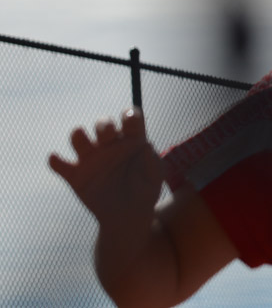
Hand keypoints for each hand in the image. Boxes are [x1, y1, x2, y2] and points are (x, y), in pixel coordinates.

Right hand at [49, 108, 163, 231]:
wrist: (129, 215)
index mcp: (131, 140)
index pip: (130, 119)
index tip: (128, 120)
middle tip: (109, 138)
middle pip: (102, 123)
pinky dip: (55, 161)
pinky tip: (56, 159)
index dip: (129, 115)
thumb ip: (153, 160)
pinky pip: (60, 165)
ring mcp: (92, 159)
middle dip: (104, 125)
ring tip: (85, 145)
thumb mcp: (156, 175)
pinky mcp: (76, 176)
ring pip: (78, 137)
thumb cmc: (146, 190)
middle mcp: (110, 145)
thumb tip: (146, 145)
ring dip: (78, 135)